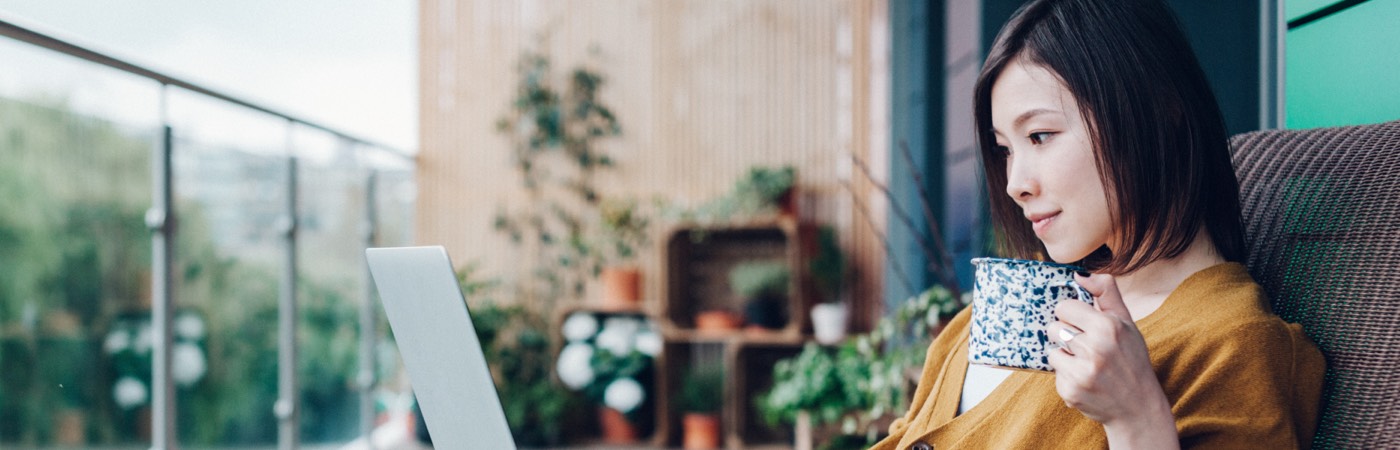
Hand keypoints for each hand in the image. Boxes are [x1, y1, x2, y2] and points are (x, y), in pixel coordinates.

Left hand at [1047, 273, 1178, 448]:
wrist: (1138, 407)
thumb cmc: (1131, 360)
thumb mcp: (1126, 322)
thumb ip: (1106, 293)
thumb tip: (1079, 275)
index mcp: (1107, 327)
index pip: (1064, 307)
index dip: (1072, 315)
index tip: (1084, 324)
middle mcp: (1094, 349)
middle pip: (1054, 328)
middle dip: (1067, 335)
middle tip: (1087, 347)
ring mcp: (1081, 372)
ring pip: (1052, 351)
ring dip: (1066, 356)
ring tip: (1088, 364)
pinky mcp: (1070, 391)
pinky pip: (1055, 373)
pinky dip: (1067, 376)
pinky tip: (1087, 381)